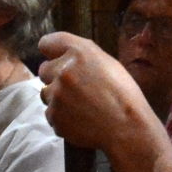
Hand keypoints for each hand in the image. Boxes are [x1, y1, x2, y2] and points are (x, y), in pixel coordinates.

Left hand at [37, 32, 158, 153]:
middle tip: (74, 87)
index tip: (55, 58)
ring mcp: (56, 95)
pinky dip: (62, 116)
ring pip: (46, 93)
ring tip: (80, 106)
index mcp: (79, 53)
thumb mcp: (108, 64)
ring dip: (57, 98)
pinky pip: (51, 113)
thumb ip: (83, 58)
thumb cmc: (124, 95)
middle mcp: (63, 71)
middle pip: (44, 69)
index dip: (52, 52)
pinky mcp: (54, 116)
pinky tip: (80, 119)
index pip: (47, 43)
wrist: (127, 128)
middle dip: (55, 76)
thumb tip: (65, 58)